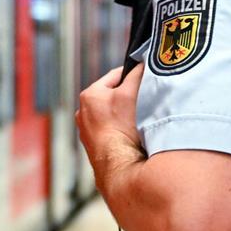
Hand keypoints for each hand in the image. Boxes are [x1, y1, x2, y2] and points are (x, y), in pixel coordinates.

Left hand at [76, 62, 145, 182]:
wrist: (118, 166)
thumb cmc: (122, 128)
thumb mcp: (131, 93)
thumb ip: (136, 74)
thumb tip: (142, 64)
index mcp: (89, 95)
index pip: (116, 75)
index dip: (134, 75)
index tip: (146, 78)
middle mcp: (83, 113)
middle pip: (114, 96)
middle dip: (129, 96)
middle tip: (145, 101)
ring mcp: (87, 131)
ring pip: (112, 114)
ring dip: (125, 115)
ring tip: (139, 121)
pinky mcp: (95, 147)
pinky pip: (112, 131)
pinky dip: (121, 130)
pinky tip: (132, 136)